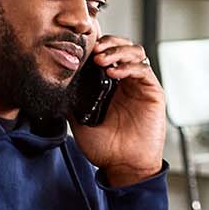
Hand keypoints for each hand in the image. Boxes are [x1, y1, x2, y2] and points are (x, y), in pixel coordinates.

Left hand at [71, 35, 165, 186]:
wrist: (124, 166)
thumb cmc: (105, 148)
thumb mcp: (79, 121)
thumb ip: (71, 102)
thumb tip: (55, 86)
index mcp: (111, 85)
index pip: (108, 54)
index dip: (98, 47)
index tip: (83, 50)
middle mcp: (127, 82)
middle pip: (123, 47)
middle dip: (109, 43)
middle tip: (94, 51)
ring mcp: (141, 85)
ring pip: (135, 52)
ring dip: (118, 51)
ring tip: (102, 59)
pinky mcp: (153, 92)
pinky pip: (143, 69)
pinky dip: (129, 66)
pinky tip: (114, 72)